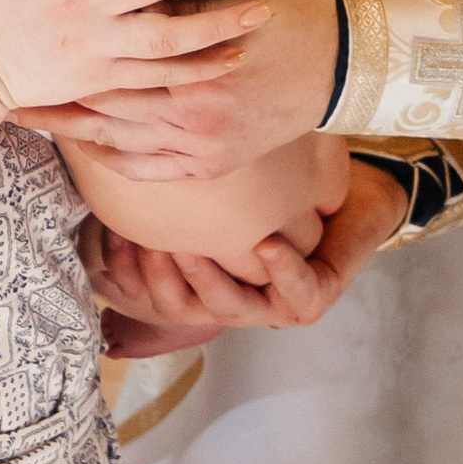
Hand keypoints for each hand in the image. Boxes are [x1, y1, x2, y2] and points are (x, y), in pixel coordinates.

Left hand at [35, 0, 340, 178]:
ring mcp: (198, 140)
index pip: (112, 50)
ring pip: (116, 137)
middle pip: (102, 98)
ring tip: (29, 118)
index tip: (23, 34)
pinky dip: (111, 158)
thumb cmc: (286, 13)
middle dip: (54, 92)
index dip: (67, 46)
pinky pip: (145, 168)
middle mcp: (188, 104)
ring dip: (71, 127)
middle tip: (5, 85)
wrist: (339, 67)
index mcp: (191, 52)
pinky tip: (84, 146)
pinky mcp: (208, 163)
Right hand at [79, 161, 407, 345]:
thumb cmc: (281, 178)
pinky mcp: (313, 300)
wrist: (354, 192)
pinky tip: (267, 243)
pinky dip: (280, 268)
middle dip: (158, 277)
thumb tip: (108, 154)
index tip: (114, 238)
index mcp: (205, 278)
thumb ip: (176, 180)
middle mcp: (233, 297)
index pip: (152, 291)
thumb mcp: (220, 175)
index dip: (130, 271)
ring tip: (194, 246)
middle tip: (145, 241)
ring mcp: (271, 305)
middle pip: (179, 307)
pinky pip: (293, 293)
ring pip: (228, 308)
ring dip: (208, 277)